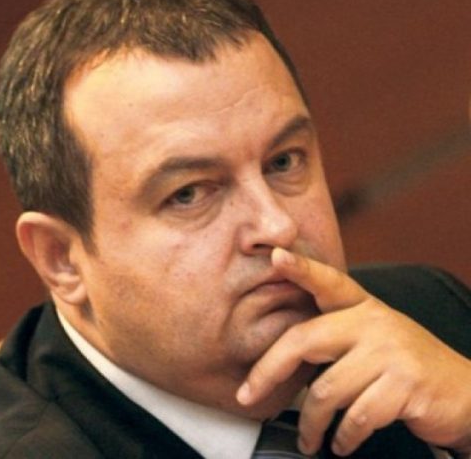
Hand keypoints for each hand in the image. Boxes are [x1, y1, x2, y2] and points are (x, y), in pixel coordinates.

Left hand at [236, 248, 470, 456]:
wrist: (466, 393)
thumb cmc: (404, 368)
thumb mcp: (371, 339)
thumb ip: (333, 336)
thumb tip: (278, 359)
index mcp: (361, 307)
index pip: (328, 281)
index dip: (301, 268)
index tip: (276, 256)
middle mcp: (374, 322)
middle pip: (304, 340)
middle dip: (268, 371)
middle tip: (247, 396)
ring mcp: (391, 352)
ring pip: (326, 389)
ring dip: (310, 423)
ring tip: (308, 438)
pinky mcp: (405, 384)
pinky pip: (356, 416)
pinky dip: (343, 437)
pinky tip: (340, 443)